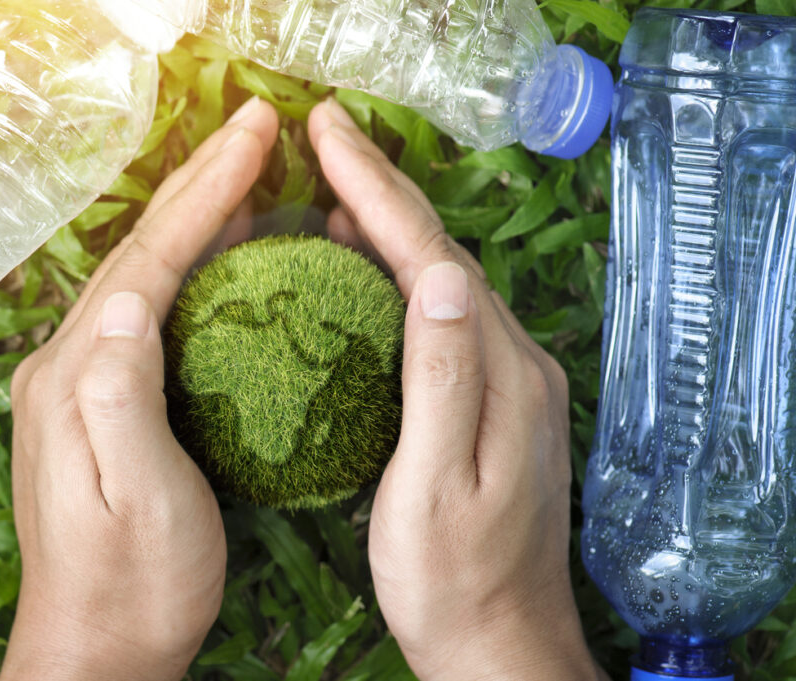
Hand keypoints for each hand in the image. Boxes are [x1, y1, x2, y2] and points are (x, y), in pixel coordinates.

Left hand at [0, 98, 279, 680]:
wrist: (99, 646)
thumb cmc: (135, 583)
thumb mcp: (139, 497)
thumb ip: (121, 394)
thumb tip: (133, 294)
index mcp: (79, 378)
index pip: (147, 262)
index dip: (204, 196)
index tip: (255, 139)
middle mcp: (69, 365)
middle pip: (139, 252)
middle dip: (200, 184)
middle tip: (256, 127)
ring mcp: (83, 381)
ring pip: (144, 274)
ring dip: (194, 217)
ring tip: (247, 174)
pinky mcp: (104, 401)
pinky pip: (151, 310)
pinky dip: (190, 268)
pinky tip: (224, 259)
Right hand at [308, 100, 606, 680]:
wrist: (498, 640)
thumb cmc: (451, 578)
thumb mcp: (436, 485)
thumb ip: (442, 380)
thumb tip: (436, 276)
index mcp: (499, 373)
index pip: (432, 256)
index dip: (379, 189)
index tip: (328, 134)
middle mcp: (512, 362)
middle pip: (442, 252)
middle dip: (384, 187)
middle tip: (326, 136)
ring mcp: (506, 380)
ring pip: (443, 279)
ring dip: (393, 226)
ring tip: (338, 189)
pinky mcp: (491, 400)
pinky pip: (442, 316)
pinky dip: (402, 275)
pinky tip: (370, 273)